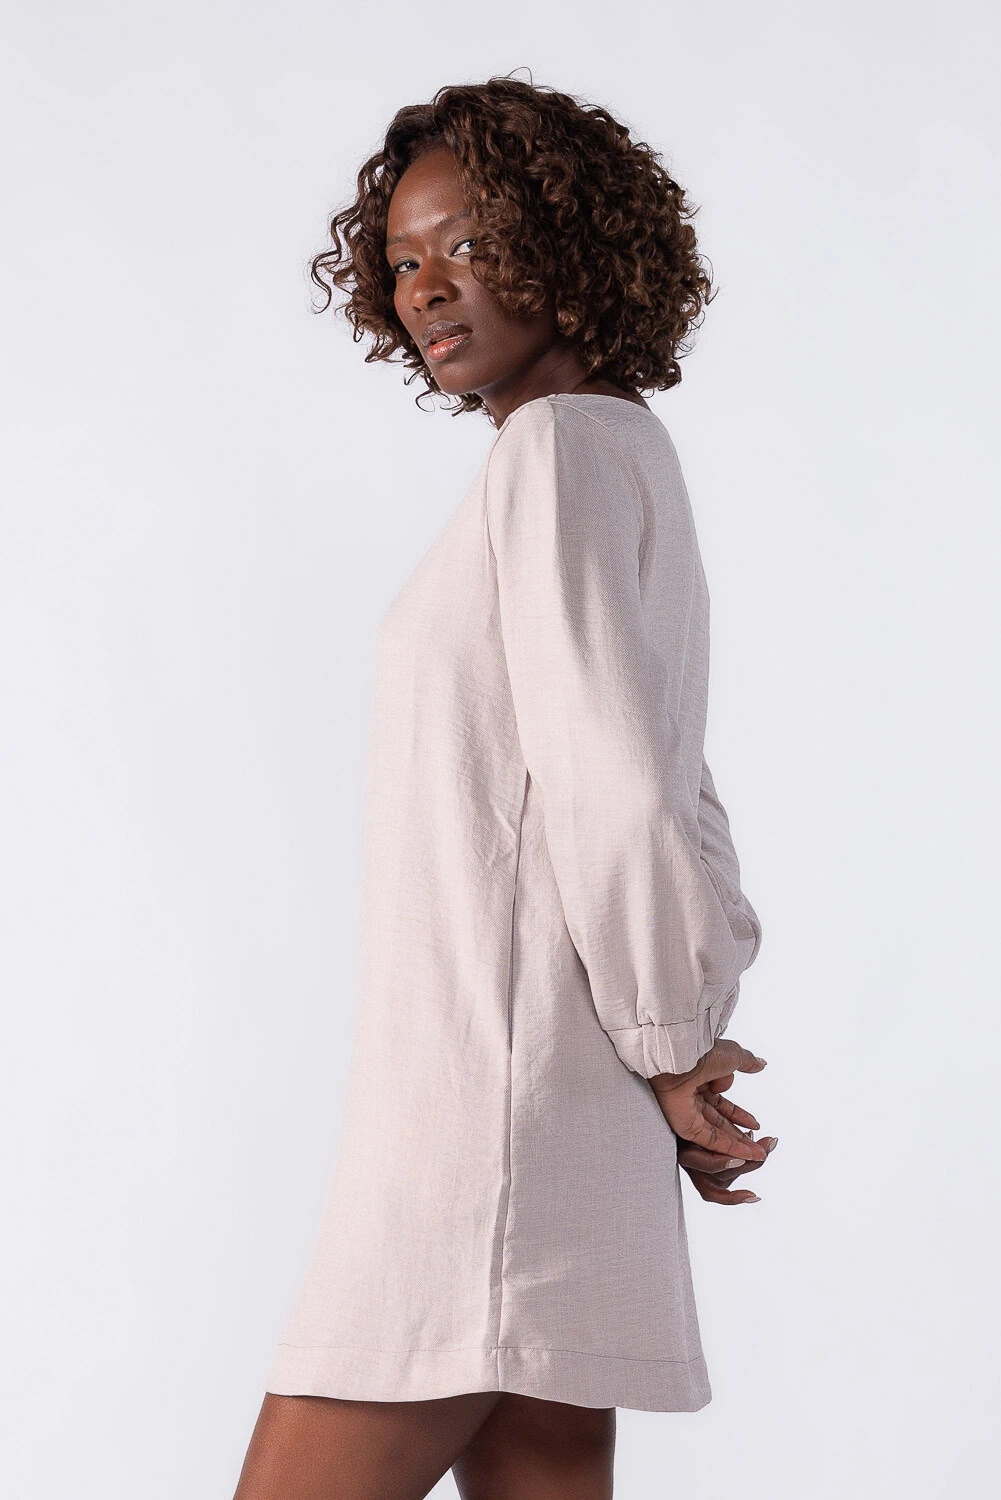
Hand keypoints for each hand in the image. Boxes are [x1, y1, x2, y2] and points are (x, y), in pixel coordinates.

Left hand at [649, 1039, 776, 1204]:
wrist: (684, 1056)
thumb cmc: (703, 1051)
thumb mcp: (732, 1055)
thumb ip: (746, 1062)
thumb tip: (761, 1064)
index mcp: (700, 1080)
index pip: (722, 1104)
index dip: (740, 1115)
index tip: (755, 1125)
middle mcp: (693, 1097)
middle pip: (720, 1122)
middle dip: (741, 1135)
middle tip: (760, 1148)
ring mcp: (688, 1112)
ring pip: (716, 1133)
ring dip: (738, 1146)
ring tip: (758, 1155)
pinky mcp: (684, 1125)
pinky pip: (709, 1139)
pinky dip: (728, 1148)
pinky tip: (745, 1155)